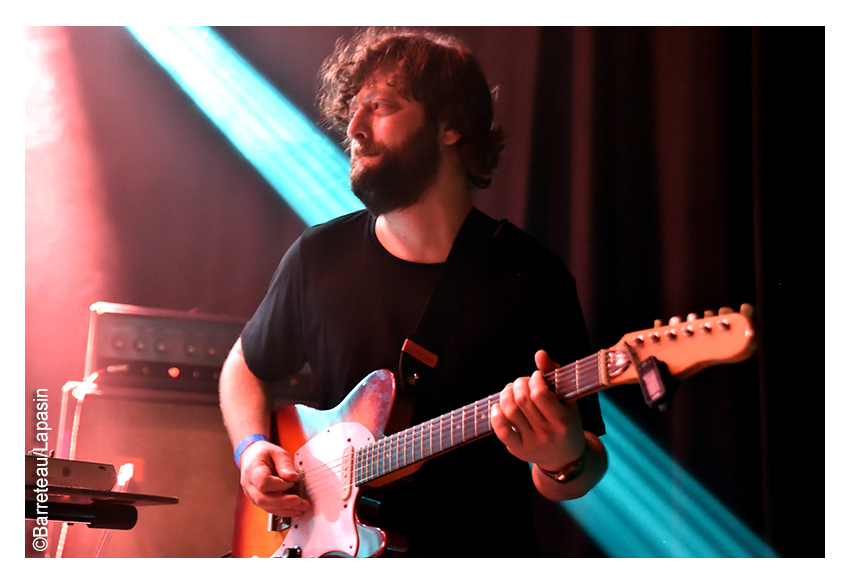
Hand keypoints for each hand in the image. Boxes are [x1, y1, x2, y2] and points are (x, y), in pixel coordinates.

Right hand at [239, 440, 310, 517]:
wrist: (251, 456)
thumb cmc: (264, 454)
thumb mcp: (277, 453)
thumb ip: (285, 464)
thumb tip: (293, 478)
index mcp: (253, 469)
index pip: (263, 482)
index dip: (279, 485)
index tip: (292, 482)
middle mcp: (249, 484)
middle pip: (263, 499)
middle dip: (283, 502)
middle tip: (299, 501)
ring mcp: (251, 494)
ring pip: (266, 507)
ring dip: (285, 509)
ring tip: (301, 508)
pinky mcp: (257, 500)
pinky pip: (268, 508)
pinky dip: (282, 510)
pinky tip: (294, 509)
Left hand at [490, 350, 586, 470]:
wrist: (566, 457)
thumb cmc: (567, 421)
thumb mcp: (568, 399)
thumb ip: (554, 374)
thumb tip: (539, 353)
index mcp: (563, 420)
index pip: (540, 394)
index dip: (534, 379)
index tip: (536, 377)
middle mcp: (547, 433)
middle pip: (522, 400)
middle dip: (519, 384)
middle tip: (522, 382)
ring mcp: (532, 443)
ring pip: (510, 412)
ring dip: (506, 394)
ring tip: (511, 390)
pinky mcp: (518, 450)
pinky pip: (501, 430)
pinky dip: (496, 414)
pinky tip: (499, 406)